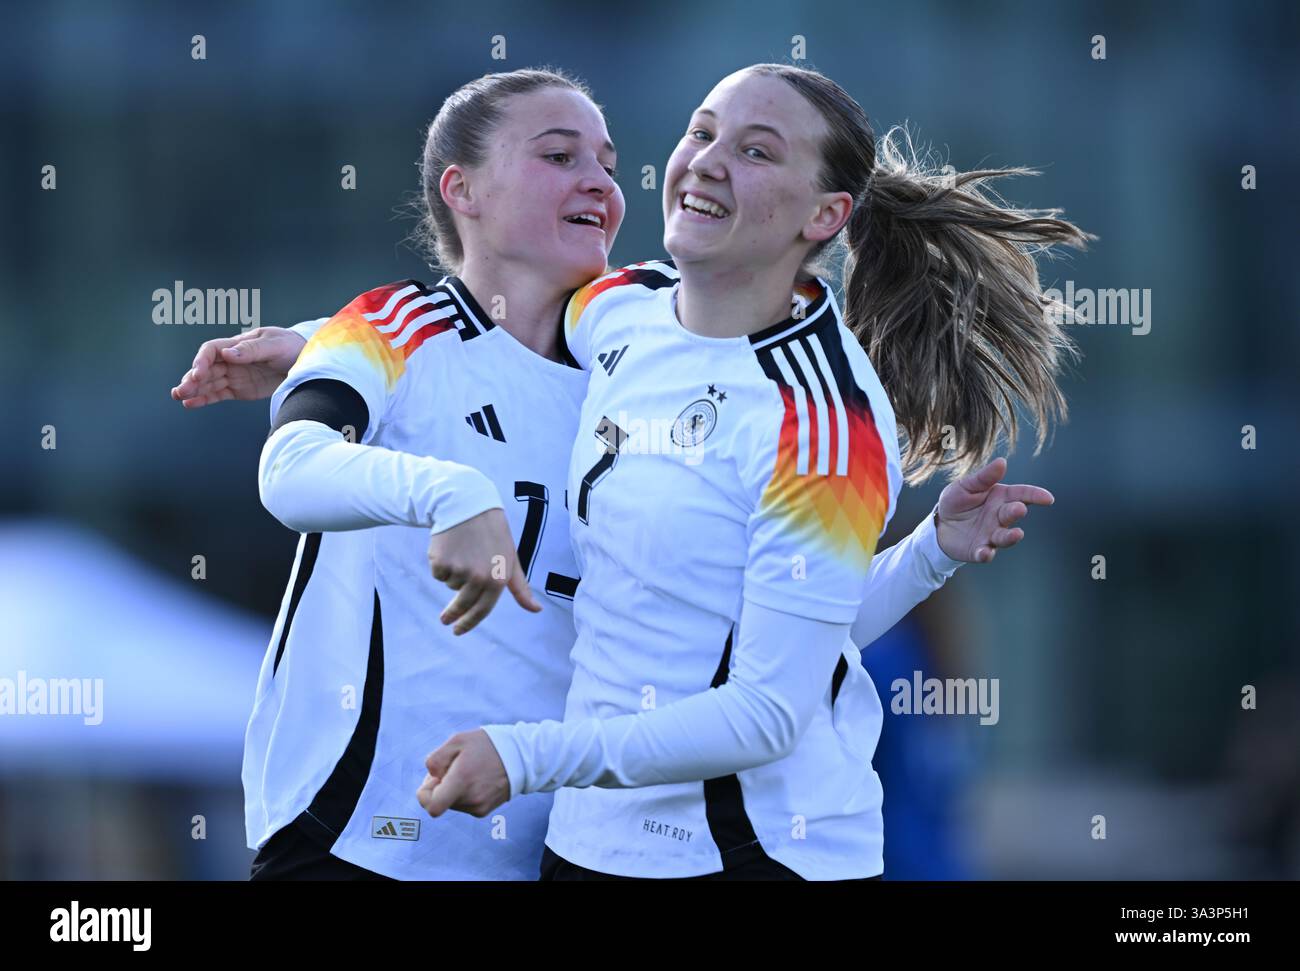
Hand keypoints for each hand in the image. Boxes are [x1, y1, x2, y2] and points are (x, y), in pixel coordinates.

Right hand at [170, 327, 307, 407]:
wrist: (307, 362)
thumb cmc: (291, 347)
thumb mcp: (275, 345)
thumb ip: (251, 350)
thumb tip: (228, 354)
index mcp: (237, 345)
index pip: (211, 350)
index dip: (201, 361)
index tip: (198, 373)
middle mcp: (231, 360)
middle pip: (205, 368)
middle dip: (192, 379)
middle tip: (181, 391)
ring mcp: (234, 375)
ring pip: (208, 383)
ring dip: (193, 390)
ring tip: (180, 397)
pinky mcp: (239, 390)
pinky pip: (218, 394)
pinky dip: (204, 399)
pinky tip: (190, 404)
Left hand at [417, 729, 510, 817]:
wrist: (520, 756)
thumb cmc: (486, 745)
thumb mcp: (457, 741)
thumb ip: (435, 759)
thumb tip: (431, 778)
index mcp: (462, 780)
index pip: (432, 806)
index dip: (424, 795)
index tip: (431, 780)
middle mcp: (470, 798)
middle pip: (440, 802)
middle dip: (438, 786)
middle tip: (451, 767)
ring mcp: (478, 807)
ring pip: (451, 804)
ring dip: (451, 790)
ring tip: (467, 770)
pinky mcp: (484, 811)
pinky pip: (463, 805)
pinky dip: (463, 794)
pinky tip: (475, 778)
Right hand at [428, 508, 541, 634]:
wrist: (466, 504)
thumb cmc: (493, 533)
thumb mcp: (511, 558)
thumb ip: (521, 587)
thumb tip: (536, 609)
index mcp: (498, 579)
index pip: (482, 610)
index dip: (469, 623)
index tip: (458, 631)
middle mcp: (479, 577)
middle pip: (462, 605)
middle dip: (452, 615)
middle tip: (444, 620)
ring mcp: (459, 570)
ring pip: (450, 585)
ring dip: (454, 574)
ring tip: (462, 552)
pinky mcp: (440, 562)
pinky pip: (439, 573)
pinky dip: (442, 564)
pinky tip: (450, 547)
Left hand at [935, 457, 1053, 562]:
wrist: (940, 524)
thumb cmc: (957, 501)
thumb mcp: (966, 485)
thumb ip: (984, 477)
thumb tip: (1002, 461)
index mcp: (1001, 498)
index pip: (1022, 494)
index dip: (1035, 496)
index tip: (1048, 498)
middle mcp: (1000, 517)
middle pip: (1013, 514)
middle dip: (1017, 511)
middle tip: (1019, 509)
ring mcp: (991, 535)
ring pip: (1005, 537)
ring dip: (1011, 537)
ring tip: (1016, 534)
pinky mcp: (979, 550)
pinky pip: (985, 553)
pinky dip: (986, 554)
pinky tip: (985, 553)